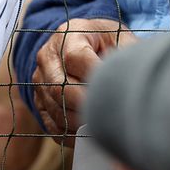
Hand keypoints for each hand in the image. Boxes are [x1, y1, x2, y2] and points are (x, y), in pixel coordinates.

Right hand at [31, 18, 134, 145]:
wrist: (85, 44)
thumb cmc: (108, 43)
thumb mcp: (121, 39)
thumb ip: (126, 56)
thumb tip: (129, 82)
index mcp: (68, 35)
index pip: (74, 57)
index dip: (94, 75)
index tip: (117, 88)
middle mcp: (47, 56)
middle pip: (58, 86)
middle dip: (86, 104)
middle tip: (110, 116)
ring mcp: (39, 78)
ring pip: (53, 107)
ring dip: (79, 122)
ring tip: (104, 126)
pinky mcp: (39, 99)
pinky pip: (50, 123)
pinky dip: (70, 135)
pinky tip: (90, 134)